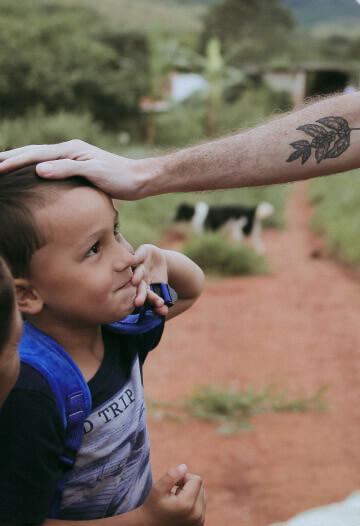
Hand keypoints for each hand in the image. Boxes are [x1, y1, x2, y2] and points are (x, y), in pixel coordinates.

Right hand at [0, 140, 149, 199]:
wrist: (138, 180)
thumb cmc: (120, 178)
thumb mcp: (95, 173)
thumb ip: (68, 169)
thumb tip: (38, 169)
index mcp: (70, 150)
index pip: (35, 155)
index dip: (14, 161)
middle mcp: (69, 150)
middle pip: (33, 152)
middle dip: (11, 157)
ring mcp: (73, 158)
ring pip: (39, 157)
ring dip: (20, 160)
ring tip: (3, 165)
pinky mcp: (77, 167)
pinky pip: (49, 166)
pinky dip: (34, 167)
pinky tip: (30, 174)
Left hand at [131, 244, 168, 315]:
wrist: (160, 262)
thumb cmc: (158, 279)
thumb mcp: (162, 290)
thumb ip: (161, 302)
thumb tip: (165, 312)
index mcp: (140, 288)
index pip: (143, 296)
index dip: (146, 301)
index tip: (148, 307)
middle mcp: (137, 278)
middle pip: (138, 287)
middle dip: (140, 294)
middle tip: (139, 302)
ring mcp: (139, 265)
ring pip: (137, 272)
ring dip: (137, 276)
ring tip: (135, 281)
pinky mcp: (142, 253)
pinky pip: (138, 255)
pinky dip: (136, 257)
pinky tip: (134, 260)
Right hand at [138, 464, 205, 525]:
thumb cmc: (154, 507)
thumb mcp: (158, 489)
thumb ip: (171, 476)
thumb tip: (184, 467)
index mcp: (187, 505)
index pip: (196, 479)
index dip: (184, 478)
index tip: (173, 485)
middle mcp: (197, 515)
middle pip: (200, 486)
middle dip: (188, 485)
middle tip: (174, 494)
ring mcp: (200, 521)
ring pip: (202, 494)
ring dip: (191, 493)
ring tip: (178, 501)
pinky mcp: (200, 524)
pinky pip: (202, 504)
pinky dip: (193, 502)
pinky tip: (181, 507)